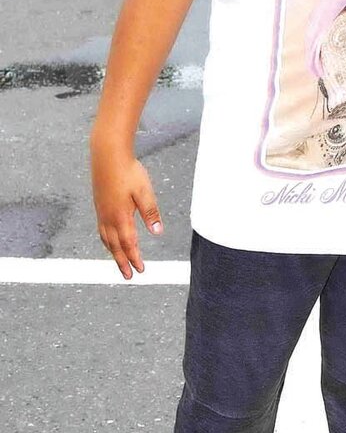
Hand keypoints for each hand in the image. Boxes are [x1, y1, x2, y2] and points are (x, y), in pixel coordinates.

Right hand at [92, 144, 162, 279]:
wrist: (108, 156)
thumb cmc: (128, 171)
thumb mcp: (144, 192)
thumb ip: (150, 212)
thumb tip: (158, 232)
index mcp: (121, 216)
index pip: (129, 243)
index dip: (135, 258)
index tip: (141, 270)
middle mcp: (108, 217)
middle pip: (115, 246)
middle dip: (122, 262)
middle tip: (128, 276)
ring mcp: (101, 212)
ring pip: (106, 240)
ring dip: (113, 254)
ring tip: (119, 263)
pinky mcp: (99, 206)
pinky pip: (101, 230)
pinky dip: (106, 241)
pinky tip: (110, 241)